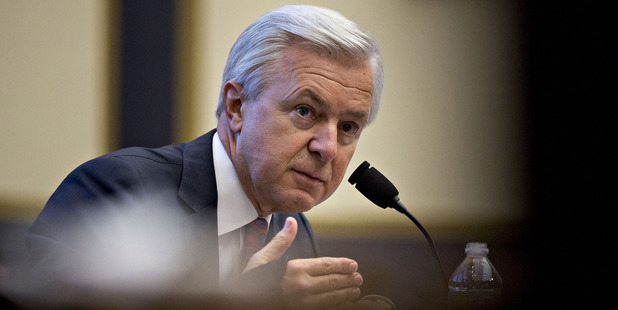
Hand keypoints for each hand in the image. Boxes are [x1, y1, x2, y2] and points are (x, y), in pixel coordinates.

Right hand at [244, 217, 362, 309]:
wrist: (243, 301)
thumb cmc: (251, 281)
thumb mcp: (263, 258)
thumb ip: (281, 241)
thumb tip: (291, 223)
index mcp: (295, 269)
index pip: (326, 265)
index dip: (342, 265)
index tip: (352, 265)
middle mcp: (302, 286)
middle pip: (332, 281)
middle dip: (347, 279)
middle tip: (358, 277)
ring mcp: (303, 302)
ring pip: (331, 297)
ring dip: (346, 293)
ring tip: (355, 290)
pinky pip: (325, 309)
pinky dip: (337, 306)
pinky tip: (343, 304)